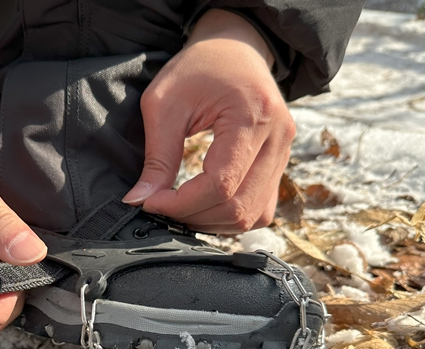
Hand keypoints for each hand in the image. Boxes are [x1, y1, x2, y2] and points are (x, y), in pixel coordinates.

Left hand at [122, 9, 294, 233]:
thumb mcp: (165, 103)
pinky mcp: (280, 165)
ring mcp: (285, 154)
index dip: (182, 204)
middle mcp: (279, 138)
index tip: (151, 202)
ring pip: (252, 214)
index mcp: (253, 116)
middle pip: (239, 206)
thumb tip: (140, 200)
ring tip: (181, 209)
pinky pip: (260, 209)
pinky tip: (204, 207)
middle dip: (194, 216)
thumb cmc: (198, 68)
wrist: (235, 49)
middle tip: (162, 208)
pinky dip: (230, 217)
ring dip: (212, 222)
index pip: (221, 184)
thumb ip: (157, 156)